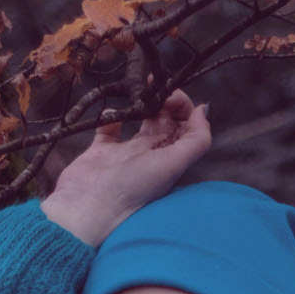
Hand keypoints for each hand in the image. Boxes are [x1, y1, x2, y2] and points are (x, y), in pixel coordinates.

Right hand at [40, 88, 211, 247]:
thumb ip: (196, 140)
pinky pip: (109, 127)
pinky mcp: (101, 152)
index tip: (170, 94)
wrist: (89, 208)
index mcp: (170, 160)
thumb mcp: (173, 165)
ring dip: (141, 101)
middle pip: (165, 120)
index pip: (185, 126)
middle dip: (164, 97)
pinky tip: (111, 111)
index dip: (183, 106)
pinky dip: (110, 115)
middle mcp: (151, 156)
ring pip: (139, 120)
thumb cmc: (133, 188)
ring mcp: (126, 154)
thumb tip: (205, 110)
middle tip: (155, 85)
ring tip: (138, 88)